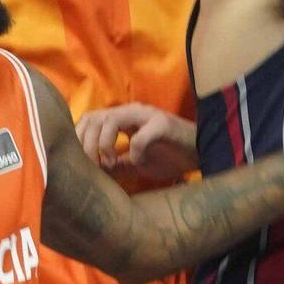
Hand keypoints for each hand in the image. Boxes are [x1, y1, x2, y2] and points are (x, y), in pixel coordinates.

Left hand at [78, 102, 197, 184]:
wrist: (203, 154)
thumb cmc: (171, 157)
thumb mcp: (137, 163)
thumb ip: (116, 163)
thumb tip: (93, 172)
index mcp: (124, 118)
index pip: (90, 119)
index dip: (79, 139)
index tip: (81, 163)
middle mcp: (132, 111)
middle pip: (94, 117)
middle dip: (87, 144)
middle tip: (93, 166)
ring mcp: (148, 115)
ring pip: (110, 121)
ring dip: (104, 145)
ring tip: (111, 164)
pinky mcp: (164, 124)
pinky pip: (139, 137)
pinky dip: (134, 153)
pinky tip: (139, 163)